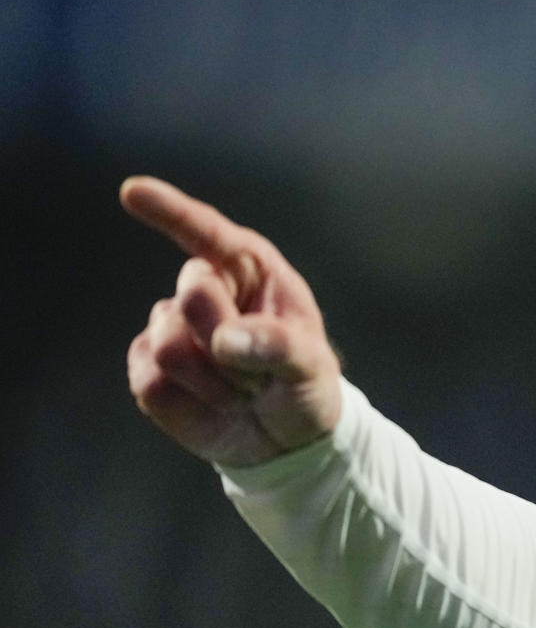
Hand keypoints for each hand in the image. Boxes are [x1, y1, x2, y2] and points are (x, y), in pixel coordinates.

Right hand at [122, 176, 343, 467]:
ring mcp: (170, 329)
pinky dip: (191, 406)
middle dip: (230, 346)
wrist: (286, 437)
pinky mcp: (147, 369)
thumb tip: (222, 339)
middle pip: (193, 298)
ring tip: (243, 390)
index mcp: (250, 271)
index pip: (206, 234)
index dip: (170, 212)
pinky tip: (213, 405)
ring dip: (217, 384)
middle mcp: (206, 291)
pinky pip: (151, 383)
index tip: (132, 190)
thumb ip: (278, 346)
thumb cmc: (304, 385)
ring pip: (169, 349)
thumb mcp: (311, 366)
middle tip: (262, 374)